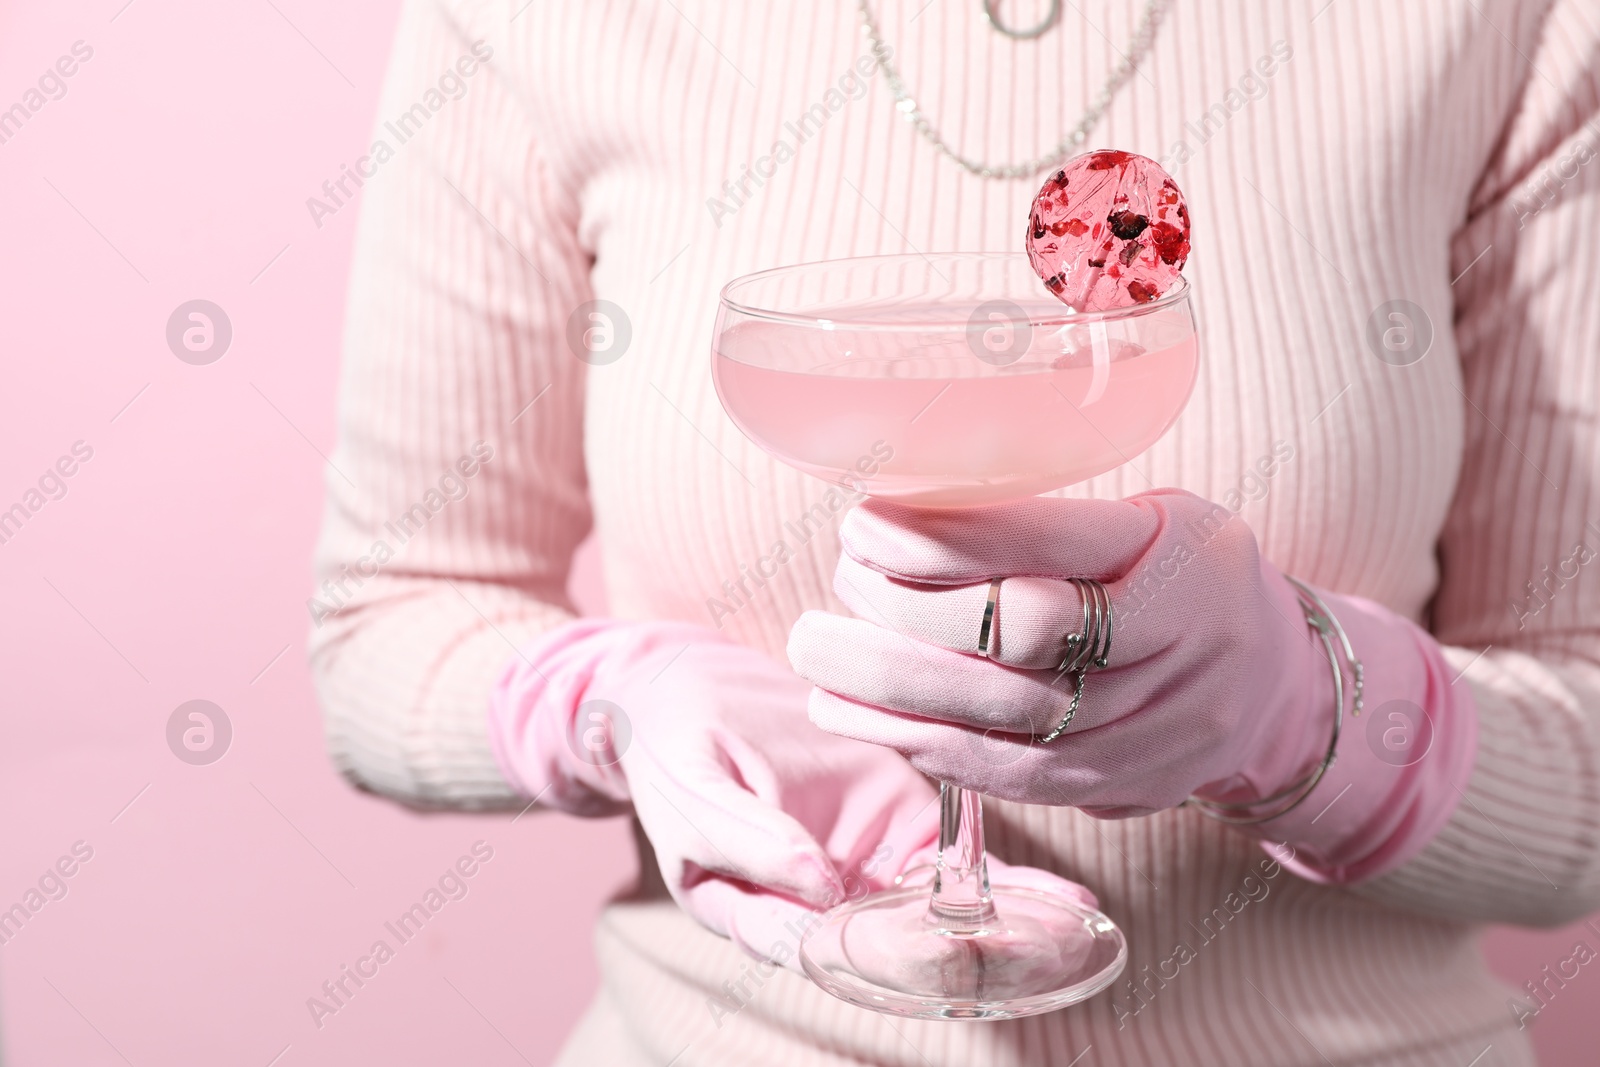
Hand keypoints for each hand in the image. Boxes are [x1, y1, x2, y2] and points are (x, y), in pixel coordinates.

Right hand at [490, 620, 1093, 967]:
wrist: (689, 685)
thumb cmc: (672, 743)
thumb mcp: (690, 784)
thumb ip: (748, 838)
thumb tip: (818, 888)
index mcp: (751, 909)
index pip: (819, 948)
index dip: (880, 954)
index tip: (939, 946)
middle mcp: (816, 904)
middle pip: (892, 953)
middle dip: (964, 957)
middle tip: (1028, 952)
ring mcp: (863, 867)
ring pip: (939, 921)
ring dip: (1005, 935)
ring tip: (1067, 935)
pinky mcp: (901, 826)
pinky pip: (960, 868)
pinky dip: (1013, 887)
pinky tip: (1066, 900)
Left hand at [787, 491, 1332, 817]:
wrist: (1275, 681)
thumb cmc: (1182, 574)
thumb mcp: (1145, 517)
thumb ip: (1046, 518)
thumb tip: (901, 512)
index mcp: (1182, 552)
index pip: (1046, 544)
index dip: (942, 537)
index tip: (865, 521)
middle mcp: (1181, 642)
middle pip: (1021, 636)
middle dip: (904, 613)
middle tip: (835, 586)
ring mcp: (1159, 726)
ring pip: (1008, 719)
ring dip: (895, 694)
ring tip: (821, 665)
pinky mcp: (1129, 785)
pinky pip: (1016, 777)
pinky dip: (930, 748)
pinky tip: (868, 720)